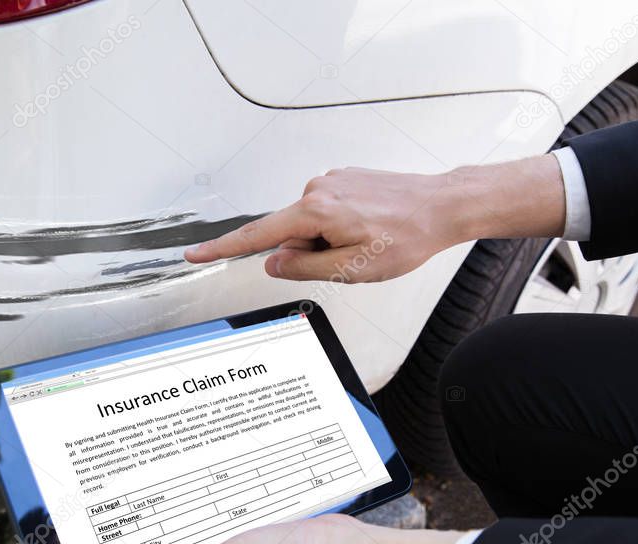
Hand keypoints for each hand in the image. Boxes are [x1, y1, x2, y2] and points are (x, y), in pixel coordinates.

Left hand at [100, 513, 464, 543]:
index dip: (132, 540)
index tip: (113, 509)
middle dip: (162, 516)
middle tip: (141, 478)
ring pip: (198, 526)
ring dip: (190, 502)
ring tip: (173, 473)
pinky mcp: (253, 541)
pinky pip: (223, 516)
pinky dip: (217, 499)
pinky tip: (213, 480)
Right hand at [184, 156, 564, 282]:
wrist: (442, 206)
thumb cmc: (406, 236)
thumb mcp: (354, 269)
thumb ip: (306, 267)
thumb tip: (274, 262)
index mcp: (315, 211)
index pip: (257, 236)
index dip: (223, 249)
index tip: (194, 255)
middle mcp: (317, 189)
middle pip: (291, 234)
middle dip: (311, 254)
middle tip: (353, 259)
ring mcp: (332, 181)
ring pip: (312, 226)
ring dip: (329, 242)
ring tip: (368, 243)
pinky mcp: (345, 180)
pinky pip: (328, 213)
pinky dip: (340, 229)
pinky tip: (370, 230)